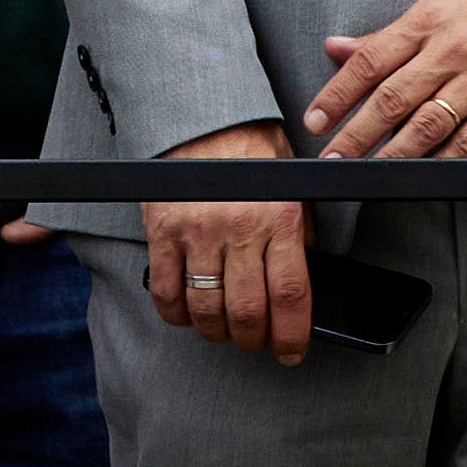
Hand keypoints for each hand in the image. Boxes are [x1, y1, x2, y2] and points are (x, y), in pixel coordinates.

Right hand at [145, 121, 310, 365]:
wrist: (202, 113)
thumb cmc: (252, 147)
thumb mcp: (292, 184)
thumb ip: (298, 231)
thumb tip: (302, 278)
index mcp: (280, 216)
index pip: (290, 294)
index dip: (292, 335)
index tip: (292, 352)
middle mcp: (240, 228)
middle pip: (248, 312)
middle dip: (254, 339)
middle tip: (256, 340)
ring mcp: (198, 232)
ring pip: (207, 310)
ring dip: (217, 332)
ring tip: (223, 329)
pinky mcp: (163, 232)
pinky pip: (167, 292)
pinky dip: (177, 314)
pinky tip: (188, 313)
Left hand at [303, 0, 466, 160]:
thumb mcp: (436, 5)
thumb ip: (386, 36)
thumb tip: (335, 49)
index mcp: (427, 20)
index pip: (370, 61)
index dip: (337, 95)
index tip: (314, 121)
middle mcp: (452, 49)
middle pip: (392, 99)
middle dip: (355, 134)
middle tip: (331, 158)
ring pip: (427, 126)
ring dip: (391, 154)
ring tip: (367, 172)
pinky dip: (442, 161)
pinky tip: (422, 172)